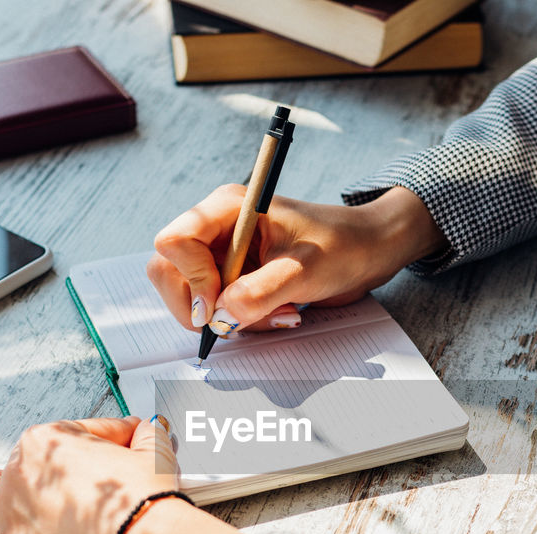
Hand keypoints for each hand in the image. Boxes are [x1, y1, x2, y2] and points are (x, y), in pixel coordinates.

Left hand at [0, 416, 248, 533]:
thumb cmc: (144, 503)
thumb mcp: (155, 455)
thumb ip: (146, 437)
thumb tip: (148, 431)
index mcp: (50, 441)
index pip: (77, 431)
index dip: (106, 440)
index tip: (119, 450)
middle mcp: (20, 472)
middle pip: (20, 459)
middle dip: (41, 466)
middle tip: (68, 480)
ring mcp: (8, 512)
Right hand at [147, 185, 445, 333]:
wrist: (369, 253)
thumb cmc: (343, 245)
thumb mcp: (304, 270)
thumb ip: (260, 292)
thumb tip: (221, 316)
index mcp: (226, 209)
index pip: (174, 241)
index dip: (190, 277)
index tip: (218, 303)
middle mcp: (216, 229)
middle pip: (168, 272)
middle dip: (201, 307)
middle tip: (239, 321)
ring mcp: (222, 256)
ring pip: (190, 297)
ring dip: (227, 319)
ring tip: (276, 315)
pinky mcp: (234, 279)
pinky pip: (216, 309)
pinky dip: (241, 322)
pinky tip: (279, 314)